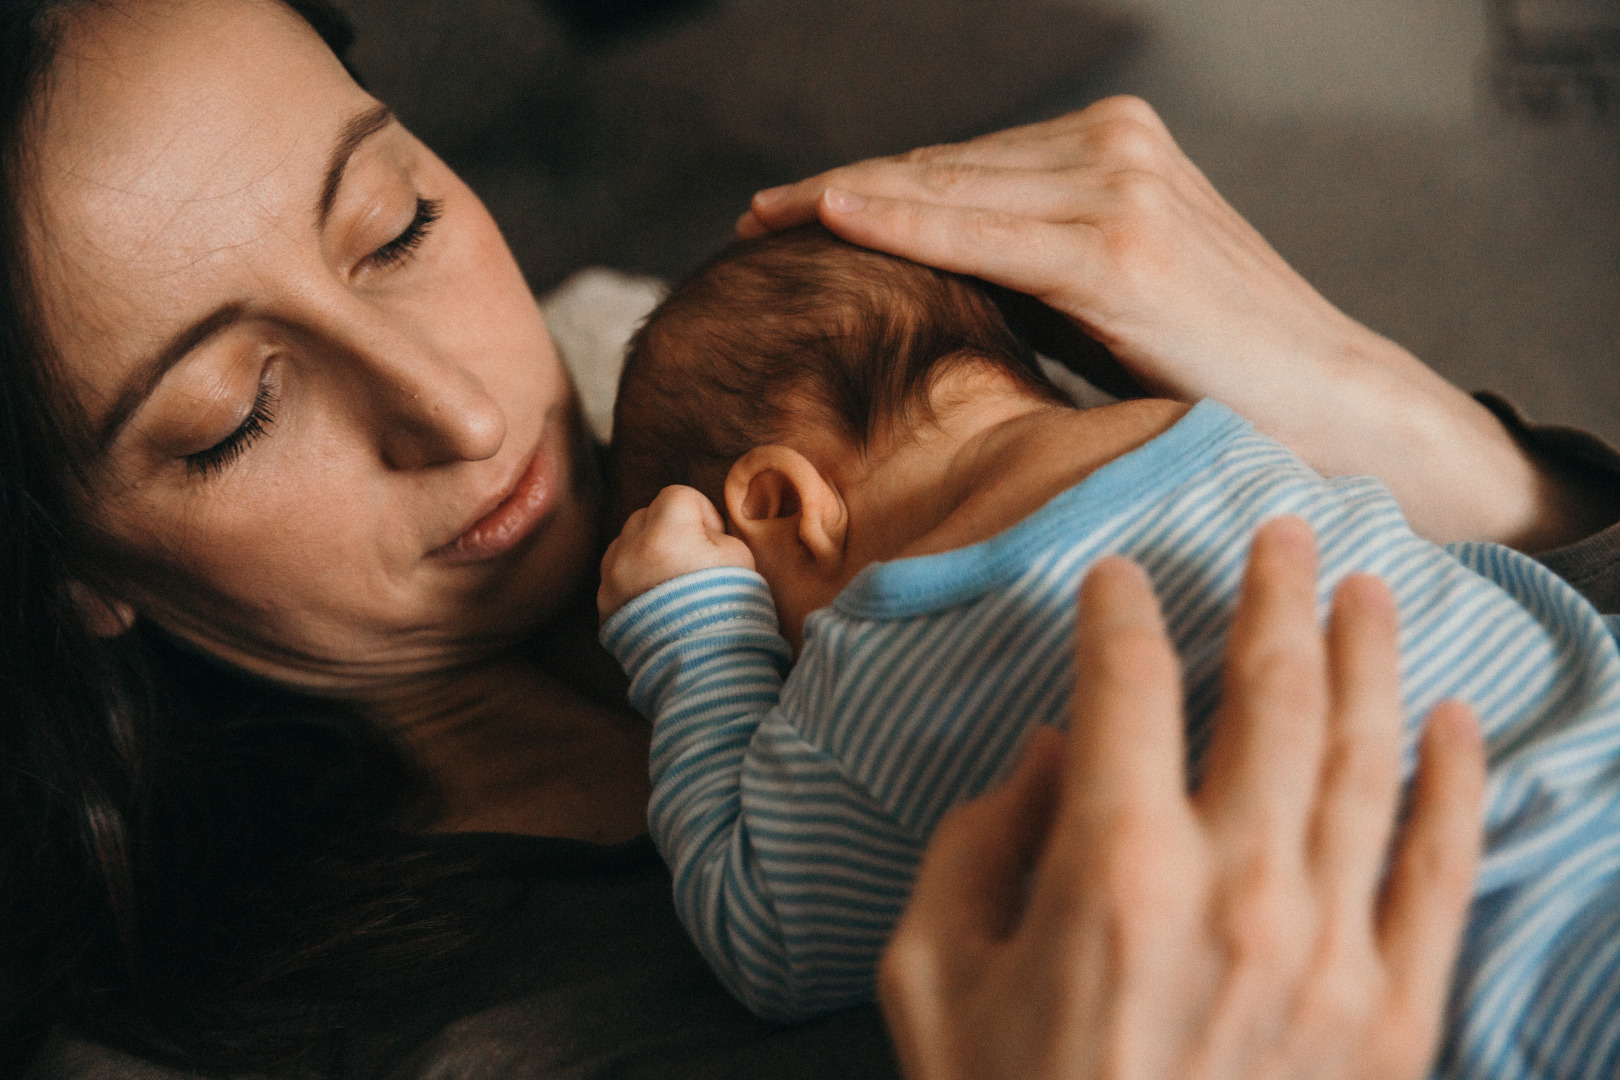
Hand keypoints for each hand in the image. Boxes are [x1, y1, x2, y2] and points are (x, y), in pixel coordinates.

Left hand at [597, 485, 754, 618]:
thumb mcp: (741, 558)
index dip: (703, 515)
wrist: (702, 667)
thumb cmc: (729, 608)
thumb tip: (700, 532)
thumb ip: (715, 534)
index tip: (714, 543)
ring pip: (625, 544)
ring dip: (646, 553)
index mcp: (665, 531)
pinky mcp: (604, 605)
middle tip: (692, 562)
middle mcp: (629, 548)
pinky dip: (634, 581)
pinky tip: (657, 603)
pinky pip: (615, 576)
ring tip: (672, 584)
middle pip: (645, 515)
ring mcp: (611, 578)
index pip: (680, 495)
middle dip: (669, 530)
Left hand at [740, 97, 1607, 551]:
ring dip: (849, 201)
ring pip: (947, 189)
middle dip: (840, 191)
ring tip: (770, 223)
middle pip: (940, 168)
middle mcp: (1112, 147)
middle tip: (755, 217)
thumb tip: (931, 284)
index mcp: (1110, 150)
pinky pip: (981, 230)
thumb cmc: (1213, 369)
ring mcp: (1117, 187)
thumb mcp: (1106, 299)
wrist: (1328, 401)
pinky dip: (902, 221)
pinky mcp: (1120, 245)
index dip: (868, 185)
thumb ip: (1029, 269)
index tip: (789, 209)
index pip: (959, 166)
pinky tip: (833, 216)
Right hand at [878, 517, 1486, 1079]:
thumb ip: (978, 843)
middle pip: (1271, 693)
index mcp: (1113, 870)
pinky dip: (1453, 785)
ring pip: (1366, 758)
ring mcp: (1331, 949)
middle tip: (1282, 533)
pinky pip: (1439, 871)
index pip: (1127, 685)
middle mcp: (1238, 887)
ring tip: (1368, 587)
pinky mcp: (1394, 1014)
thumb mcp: (931, 975)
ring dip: (1368, 655)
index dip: (1119, 613)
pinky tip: (1452, 718)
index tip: (1117, 579)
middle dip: (1275, 594)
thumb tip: (1051, 755)